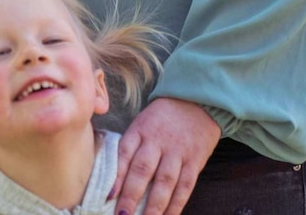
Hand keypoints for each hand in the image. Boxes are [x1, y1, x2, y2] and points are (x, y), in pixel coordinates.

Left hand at [113, 97, 220, 214]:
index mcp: (140, 129)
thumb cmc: (162, 117)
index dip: (117, 176)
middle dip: (131, 196)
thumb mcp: (142, 123)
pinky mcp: (194, 161)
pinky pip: (185, 186)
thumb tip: (116, 179)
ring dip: (154, 206)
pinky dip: (176, 205)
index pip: (125, 153)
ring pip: (164, 182)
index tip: (109, 196)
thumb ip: (131, 147)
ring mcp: (177, 152)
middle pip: (143, 170)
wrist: (197, 101)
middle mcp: (158, 140)